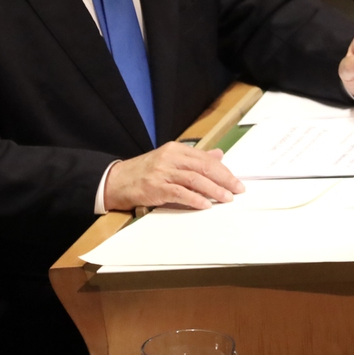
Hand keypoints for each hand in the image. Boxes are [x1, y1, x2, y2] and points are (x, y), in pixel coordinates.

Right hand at [103, 142, 244, 210]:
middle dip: (224, 179)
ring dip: (213, 190)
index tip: (236, 181)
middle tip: (237, 190)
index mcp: (176, 149)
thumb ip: (194, 158)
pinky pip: (180, 192)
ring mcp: (162, 172)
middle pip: (203, 167)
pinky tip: (205, 204)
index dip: (224, 170)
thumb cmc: (144, 171)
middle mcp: (170, 158)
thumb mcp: (170, 160)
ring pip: (194, 179)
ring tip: (226, 198)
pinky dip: (195, 199)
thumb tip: (218, 155)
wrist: (116, 181)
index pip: (205, 159)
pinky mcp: (155, 187)